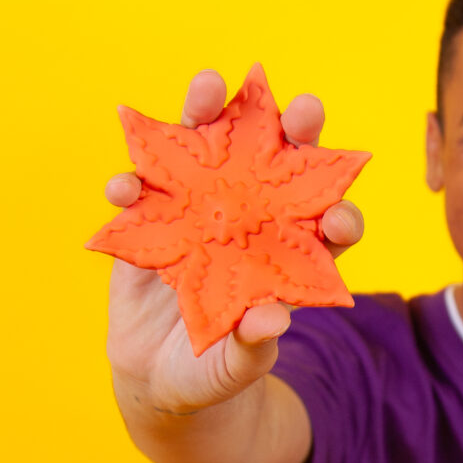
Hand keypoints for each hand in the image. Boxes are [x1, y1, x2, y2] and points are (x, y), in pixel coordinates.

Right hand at [100, 68, 365, 413]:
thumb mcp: (236, 367)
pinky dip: (130, 182)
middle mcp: (250, 216)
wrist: (162, 375)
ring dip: (206, 111)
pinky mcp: (150, 215)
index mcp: (289, 252)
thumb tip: (272, 321)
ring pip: (208, 146)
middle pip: (278, 161)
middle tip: (303, 109)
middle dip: (293, 128)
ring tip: (207, 87)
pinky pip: (140, 187)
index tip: (339, 220)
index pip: (325, 224)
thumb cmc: (216, 368)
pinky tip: (124, 186)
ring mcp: (199, 207)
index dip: (338, 217)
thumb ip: (253, 346)